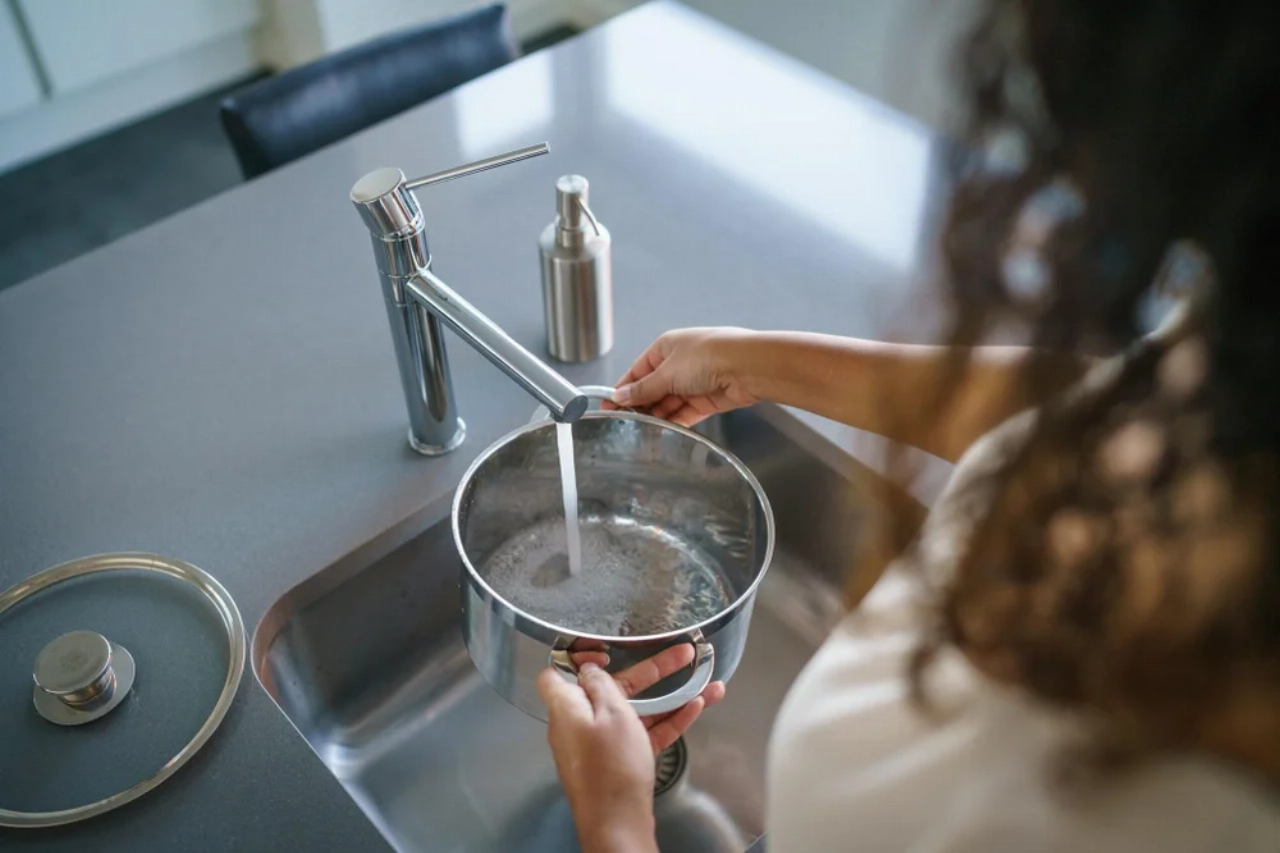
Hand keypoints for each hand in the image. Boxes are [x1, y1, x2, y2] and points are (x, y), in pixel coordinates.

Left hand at [536, 645, 725, 852]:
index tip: (604, 651)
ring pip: (638, 711)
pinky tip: (698, 707)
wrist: (618, 822)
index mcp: (567, 707)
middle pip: (614, 688)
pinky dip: (669, 720)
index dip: (576, 657)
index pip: (557, 673)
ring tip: (708, 681)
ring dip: (671, 696)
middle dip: (652, 670)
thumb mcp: (610, 713)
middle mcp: (581, 723)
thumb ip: (601, 685)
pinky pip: (645, 733)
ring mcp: (604, 745)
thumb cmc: (610, 764)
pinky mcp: (623, 762)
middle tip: (683, 654)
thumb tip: (588, 669)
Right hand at [604, 327, 757, 426]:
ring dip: (657, 416)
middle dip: (640, 405)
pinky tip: (663, 433)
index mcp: (666, 347)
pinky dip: (674, 422)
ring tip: (641, 432)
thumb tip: (620, 395)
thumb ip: (643, 388)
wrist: (748, 367)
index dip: (623, 390)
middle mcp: (679, 363)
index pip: (638, 371)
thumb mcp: (667, 372)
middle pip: (652, 389)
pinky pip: (685, 414)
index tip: (608, 406)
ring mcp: (694, 382)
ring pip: (668, 403)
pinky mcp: (707, 400)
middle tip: (624, 424)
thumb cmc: (709, 356)